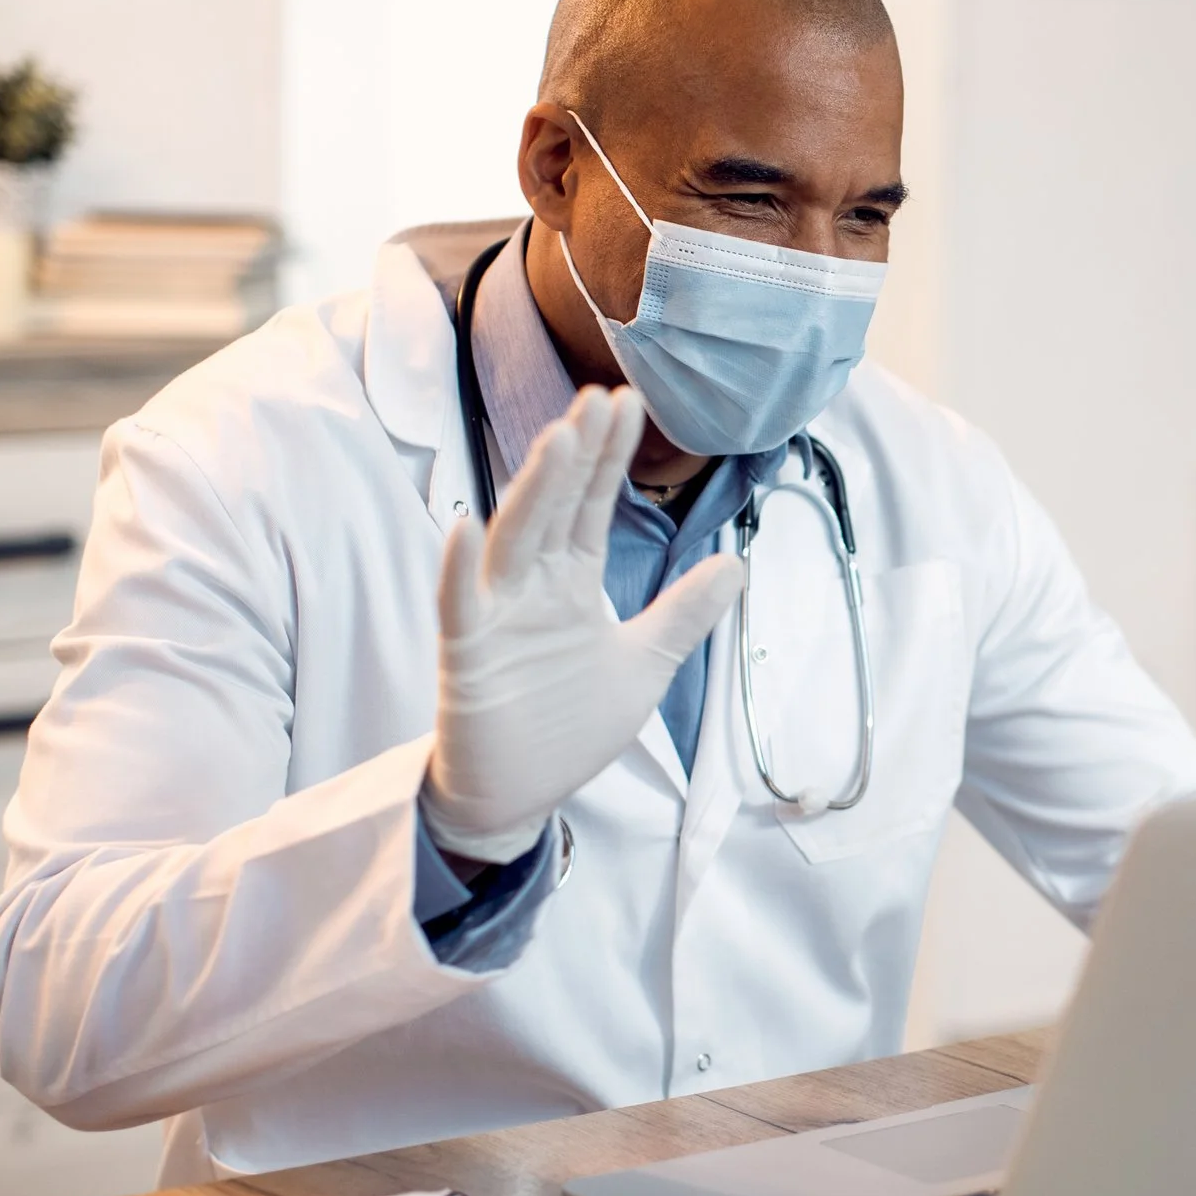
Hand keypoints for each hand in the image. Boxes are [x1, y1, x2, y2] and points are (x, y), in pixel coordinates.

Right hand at [421, 388, 743, 861]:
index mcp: (570, 582)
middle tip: (599, 399)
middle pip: (554, 508)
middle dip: (576, 455)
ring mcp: (495, 617)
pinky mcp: (465, 656)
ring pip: (512, 541)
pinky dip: (458, 568)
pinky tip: (463, 526)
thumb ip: (684, 613)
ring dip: (532, 490)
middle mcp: (530, 587)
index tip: (628, 405)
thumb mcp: (645, 663)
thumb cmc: (568, 725)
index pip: (592, 506)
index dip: (609, 458)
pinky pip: (458, 606)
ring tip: (557, 439)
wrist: (518, 796)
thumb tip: (737, 564)